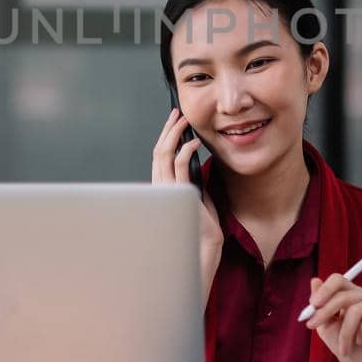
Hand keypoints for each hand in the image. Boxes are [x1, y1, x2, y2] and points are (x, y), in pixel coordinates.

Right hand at [153, 109, 221, 252]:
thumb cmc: (202, 227)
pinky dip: (186, 149)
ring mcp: (167, 189)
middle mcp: (160, 187)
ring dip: (174, 133)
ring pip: (164, 153)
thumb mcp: (197, 197)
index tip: (174, 123)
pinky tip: (194, 142)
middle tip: (177, 114)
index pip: (159, 157)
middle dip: (168, 129)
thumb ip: (193, 181)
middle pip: (158, 151)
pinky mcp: (179, 191)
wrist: (203, 247)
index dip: (165, 137)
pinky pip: (178, 164)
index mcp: (163, 188)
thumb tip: (196, 162)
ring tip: (185, 121)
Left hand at [302, 272, 361, 361]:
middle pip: (343, 291)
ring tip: (344, 348)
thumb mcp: (328, 328)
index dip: (324, 290)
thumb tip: (314, 280)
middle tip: (314, 325)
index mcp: (353, 295)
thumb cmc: (350, 349)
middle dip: (326, 309)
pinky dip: (361, 331)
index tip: (312, 305)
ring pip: (355, 308)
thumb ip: (321, 306)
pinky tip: (361, 341)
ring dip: (345, 332)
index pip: (338, 280)